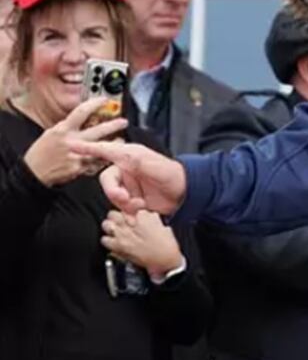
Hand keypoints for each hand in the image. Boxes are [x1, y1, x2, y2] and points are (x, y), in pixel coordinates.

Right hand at [23, 97, 128, 186]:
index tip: (104, 100)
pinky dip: (103, 159)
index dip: (95, 104)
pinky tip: (109, 156)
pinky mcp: (79, 168)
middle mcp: (71, 141)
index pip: (82, 112)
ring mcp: (77, 155)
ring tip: (121, 140)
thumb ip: (67, 126)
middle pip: (98, 130)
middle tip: (123, 122)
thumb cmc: (41, 153)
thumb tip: (82, 118)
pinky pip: (96, 162)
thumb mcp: (50, 133)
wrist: (33, 173)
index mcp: (63, 130)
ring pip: (101, 148)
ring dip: (114, 144)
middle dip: (113, 125)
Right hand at [70, 140, 185, 214]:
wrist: (185, 194)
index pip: (103, 150)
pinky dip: (128, 212)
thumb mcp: (150, 164)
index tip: (70, 145)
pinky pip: (122, 206)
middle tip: (126, 199)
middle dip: (114, 192)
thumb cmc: (171, 174)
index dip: (87, 148)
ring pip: (113, 196)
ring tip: (139, 205)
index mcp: (128, 156)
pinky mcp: (134, 198)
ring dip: (124, 203)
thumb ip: (130, 159)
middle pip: (107, 181)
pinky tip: (137, 214)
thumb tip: (113, 149)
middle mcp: (127, 168)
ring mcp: (130, 184)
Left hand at [100, 210, 183, 280]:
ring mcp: (122, 235)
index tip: (133, 216)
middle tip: (122, 222)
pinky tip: (114, 241)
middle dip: (116, 217)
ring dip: (110, 227)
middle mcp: (131, 223)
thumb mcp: (162, 226)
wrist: (164, 261)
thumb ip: (152, 219)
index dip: (130, 211)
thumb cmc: (166, 245)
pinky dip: (108, 240)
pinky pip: (105, 239)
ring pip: (106, 224)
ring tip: (116, 230)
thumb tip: (145, 217)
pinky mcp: (118, 247)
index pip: (129, 206)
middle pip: (114, 213)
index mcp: (144, 216)